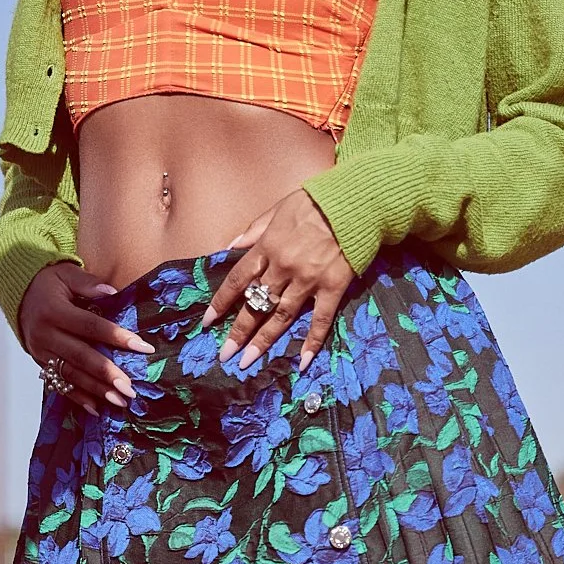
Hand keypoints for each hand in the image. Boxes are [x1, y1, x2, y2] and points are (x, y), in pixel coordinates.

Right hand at [19, 263, 154, 417]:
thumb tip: (112, 292)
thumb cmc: (48, 283)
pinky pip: (60, 384)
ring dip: (96, 390)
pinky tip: (97, 408)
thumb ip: (88, 283)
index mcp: (54, 311)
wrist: (18, 295)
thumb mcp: (66, 273)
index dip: (116, 336)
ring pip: (71, 375)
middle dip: (106, 373)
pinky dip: (78, 397)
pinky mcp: (41, 364)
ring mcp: (41, 352)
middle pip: (80, 356)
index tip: (142, 347)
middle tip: (130, 387)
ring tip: (120, 400)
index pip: (90, 326)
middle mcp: (45, 335)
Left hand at [201, 189, 353, 372]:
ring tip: (248, 362)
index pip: (237, 280)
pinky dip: (311, 341)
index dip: (221, 303)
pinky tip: (301, 361)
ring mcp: (308, 280)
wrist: (355, 202)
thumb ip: (253, 230)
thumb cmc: (315, 201)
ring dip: (263, 340)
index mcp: (267, 247)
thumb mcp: (277, 209)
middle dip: (238, 331)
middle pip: (255, 304)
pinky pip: (320, 319)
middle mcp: (283, 267)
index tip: (208, 322)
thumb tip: (229, 246)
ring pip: (281, 316)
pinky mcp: (333, 287)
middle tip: (225, 354)